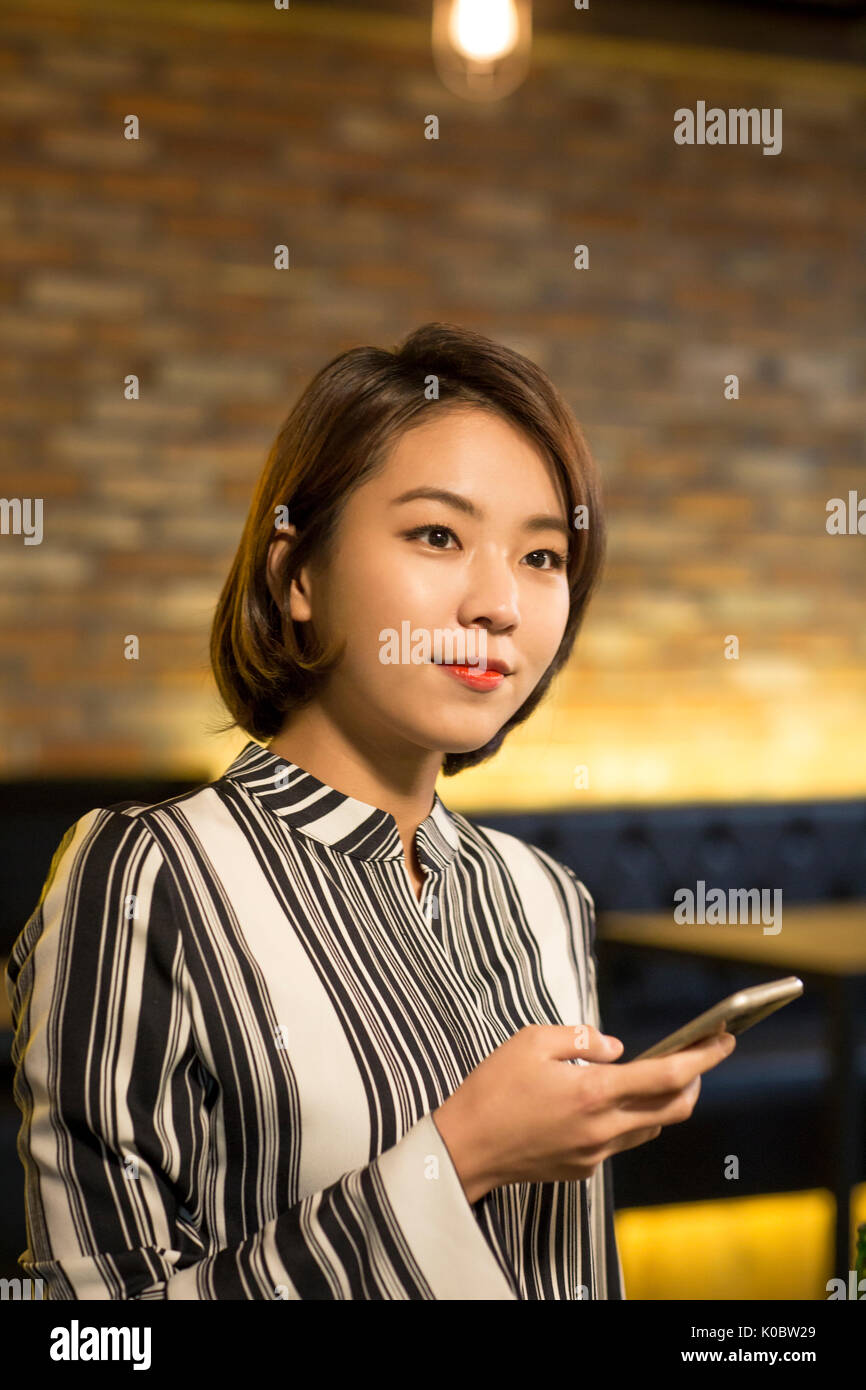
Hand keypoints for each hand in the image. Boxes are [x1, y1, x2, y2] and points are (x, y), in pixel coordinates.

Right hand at [433, 1023, 735, 1202]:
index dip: (703, 1057)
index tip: (724, 1040)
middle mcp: (602, 1127)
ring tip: (650, 1074)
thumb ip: (581, 1038)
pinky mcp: (583, 1167)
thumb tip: (615, 1047)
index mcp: (593, 1091)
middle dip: (694, 1079)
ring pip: (650, 1127)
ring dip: (662, 1101)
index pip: (667, 1075)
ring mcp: (595, 1152)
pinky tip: (605, 1100)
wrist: (465, 1147)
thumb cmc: (493, 1089)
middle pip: (675, 1109)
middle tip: (695, 1054)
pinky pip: (621, 1140)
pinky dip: (627, 1117)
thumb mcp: (532, 1040)